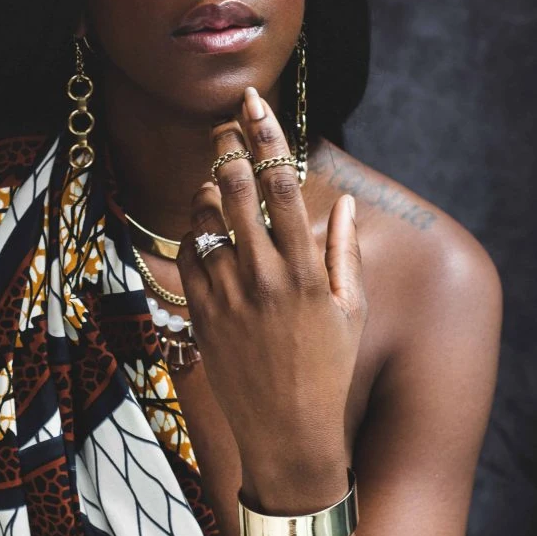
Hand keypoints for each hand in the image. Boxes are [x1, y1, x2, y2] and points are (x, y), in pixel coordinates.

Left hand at [176, 87, 366, 490]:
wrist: (287, 432)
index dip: (266, 136)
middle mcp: (262, 276)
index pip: (281, 185)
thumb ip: (345, 251)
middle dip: (227, 147)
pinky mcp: (201, 316)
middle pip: (236, 190)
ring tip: (217, 181)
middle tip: (224, 122)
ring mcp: (226, 297)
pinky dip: (193, 235)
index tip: (255, 103)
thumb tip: (344, 201)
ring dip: (208, 190)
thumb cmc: (328, 369)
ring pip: (204, 221)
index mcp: (305, 270)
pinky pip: (186, 258)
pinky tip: (206, 230)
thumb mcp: (351, 310)